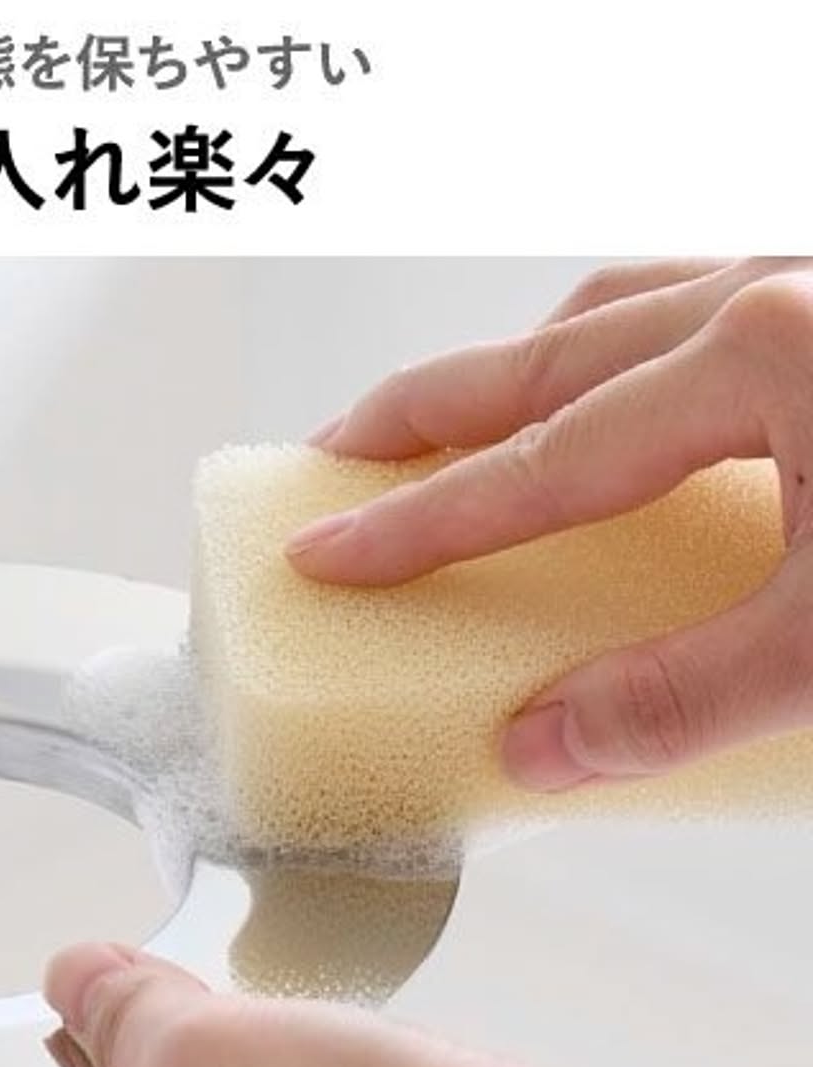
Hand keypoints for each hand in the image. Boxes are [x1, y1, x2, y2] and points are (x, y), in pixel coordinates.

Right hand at [288, 258, 812, 790]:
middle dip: (424, 408)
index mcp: (764, 357)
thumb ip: (693, 695)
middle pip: (547, 355)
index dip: (420, 520)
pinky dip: (616, 352)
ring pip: (620, 310)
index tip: (328, 554)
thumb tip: (548, 744)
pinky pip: (695, 306)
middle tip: (336, 455)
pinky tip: (623, 397)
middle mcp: (777, 292)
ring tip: (455, 419)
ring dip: (517, 368)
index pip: (540, 463)